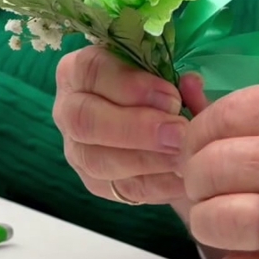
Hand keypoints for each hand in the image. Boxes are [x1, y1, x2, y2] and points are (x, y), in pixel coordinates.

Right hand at [52, 47, 208, 205]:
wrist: (156, 125)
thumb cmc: (157, 87)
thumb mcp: (165, 72)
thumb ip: (176, 78)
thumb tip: (190, 84)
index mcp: (79, 70)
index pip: (90, 71)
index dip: (131, 86)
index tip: (171, 97)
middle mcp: (68, 109)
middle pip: (85, 121)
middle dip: (136, 129)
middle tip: (178, 132)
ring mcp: (77, 150)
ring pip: (98, 161)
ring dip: (146, 160)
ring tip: (183, 156)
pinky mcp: (95, 182)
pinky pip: (121, 188)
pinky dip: (156, 184)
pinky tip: (182, 176)